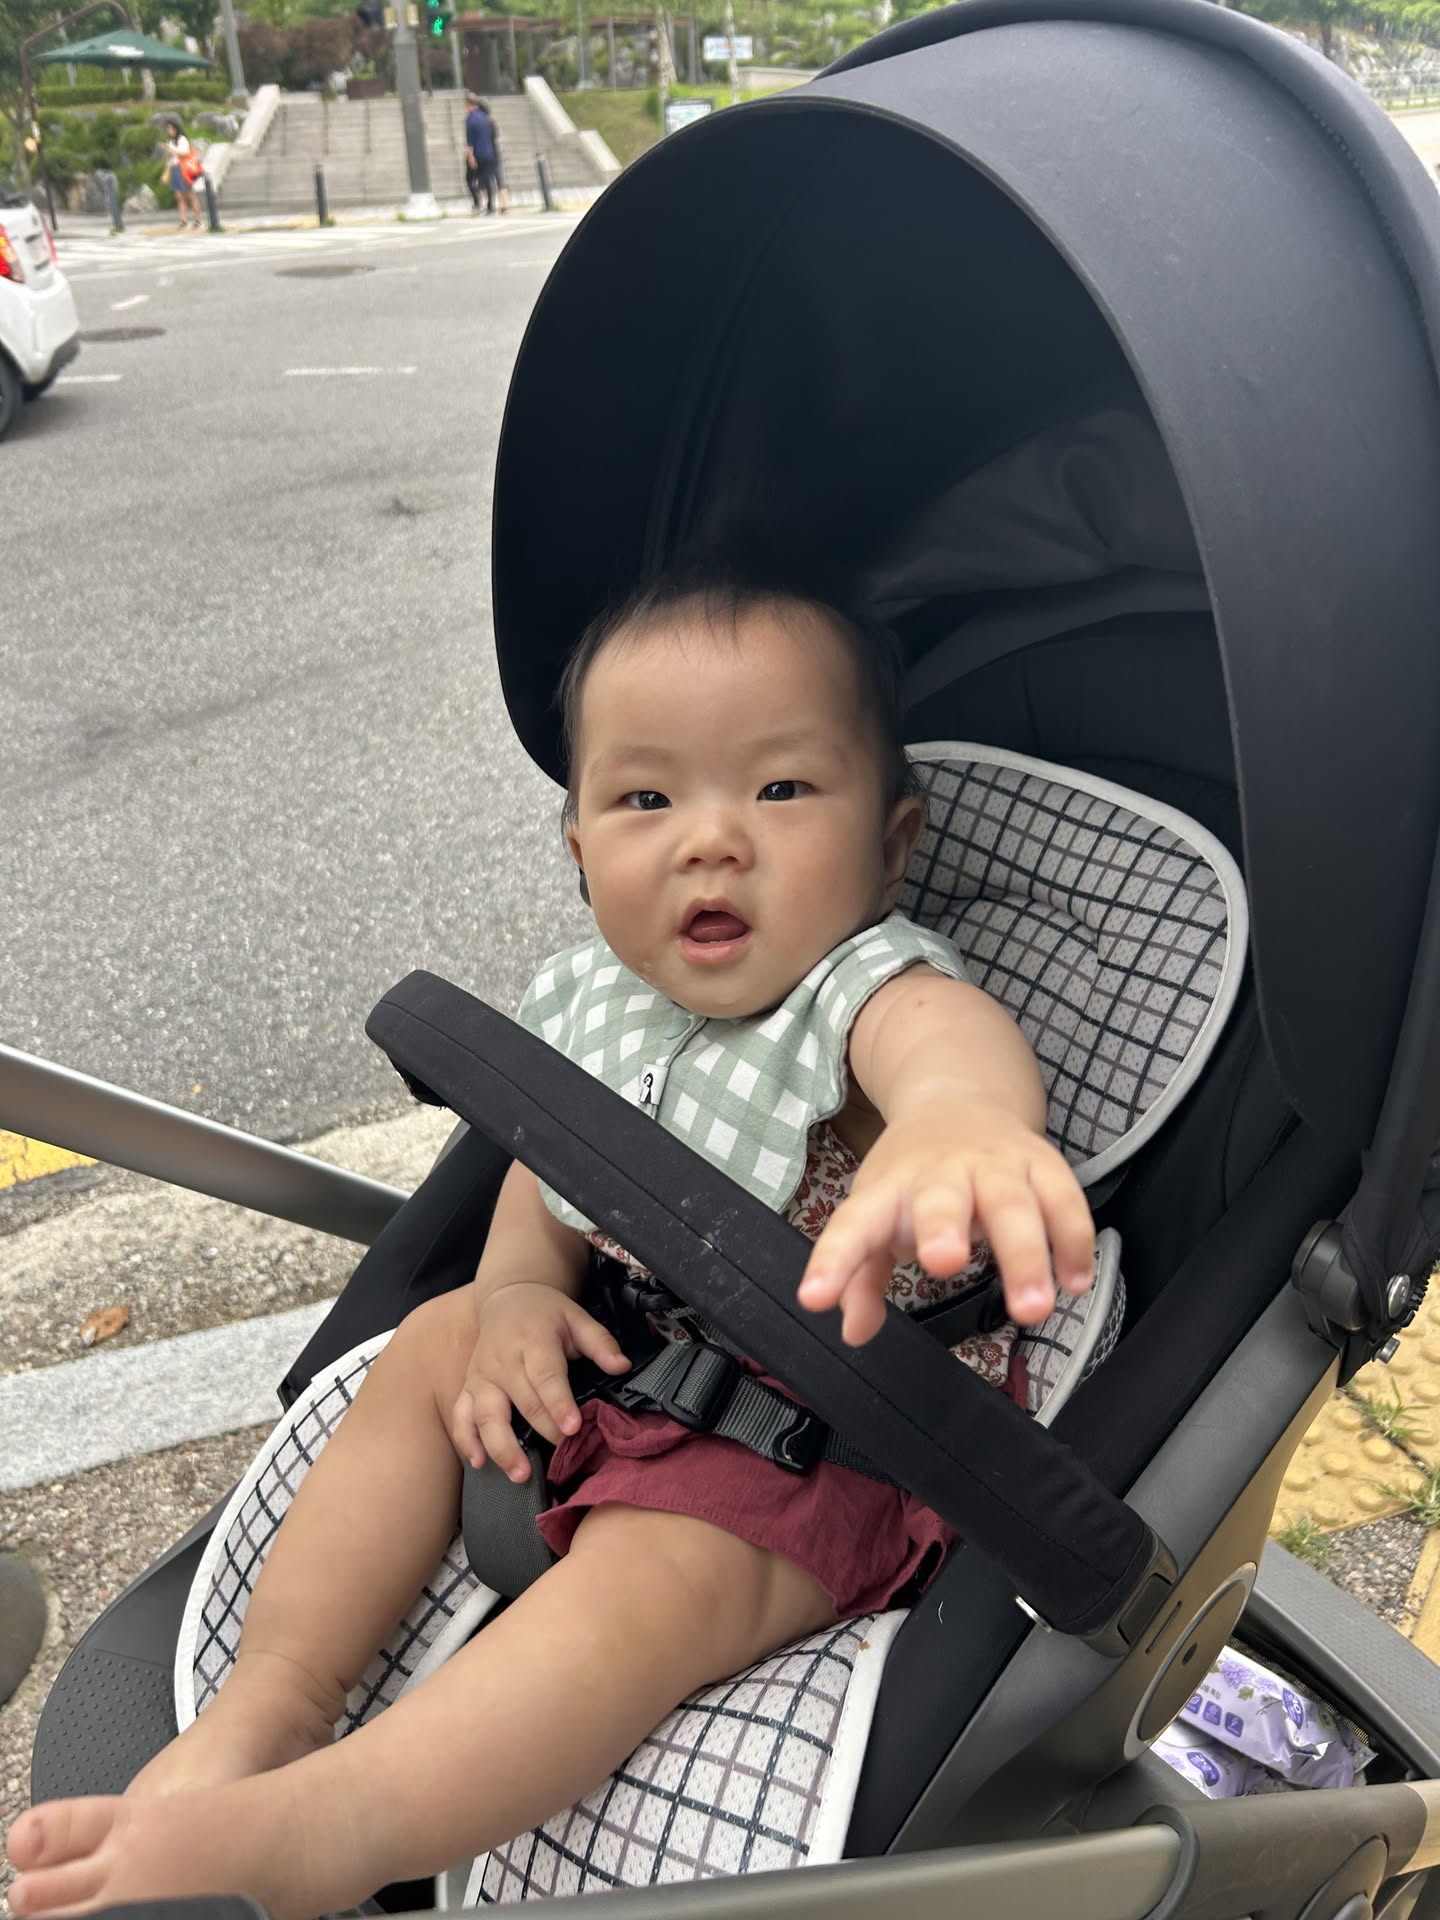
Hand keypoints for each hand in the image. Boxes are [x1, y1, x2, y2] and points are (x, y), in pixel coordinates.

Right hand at [449, 1282, 629, 1480]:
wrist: (506, 1298)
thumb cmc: (547, 1313)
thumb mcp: (577, 1317)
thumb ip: (600, 1342)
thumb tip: (623, 1366)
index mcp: (533, 1340)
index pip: (546, 1376)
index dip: (559, 1403)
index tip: (573, 1429)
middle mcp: (503, 1360)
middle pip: (522, 1402)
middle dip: (543, 1431)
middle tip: (563, 1455)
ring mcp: (481, 1376)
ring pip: (487, 1415)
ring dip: (501, 1447)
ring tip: (520, 1474)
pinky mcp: (468, 1387)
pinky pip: (461, 1416)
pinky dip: (466, 1441)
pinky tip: (478, 1463)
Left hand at [796, 1101, 1094, 1343]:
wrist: (958, 1101)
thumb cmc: (913, 1176)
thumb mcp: (877, 1218)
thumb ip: (861, 1278)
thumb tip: (854, 1329)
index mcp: (889, 1189)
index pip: (853, 1224)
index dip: (833, 1261)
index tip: (815, 1297)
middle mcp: (942, 1172)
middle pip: (942, 1197)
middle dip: (943, 1226)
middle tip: (943, 1262)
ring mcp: (996, 1164)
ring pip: (1015, 1203)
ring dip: (1026, 1254)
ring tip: (1033, 1307)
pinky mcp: (1043, 1165)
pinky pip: (1065, 1202)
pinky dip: (1074, 1242)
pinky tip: (1074, 1282)